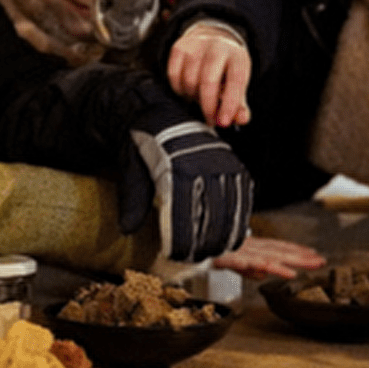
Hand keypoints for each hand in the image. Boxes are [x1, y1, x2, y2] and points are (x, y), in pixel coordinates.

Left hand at [119, 80, 252, 260]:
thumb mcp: (130, 170)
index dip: (180, 241)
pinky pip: (241, 190)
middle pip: (210, 216)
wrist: (153, 110)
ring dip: (224, 232)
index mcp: (176, 169)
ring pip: (230, 207)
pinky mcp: (229, 159)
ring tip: (214, 249)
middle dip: (203, 242)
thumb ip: (132, 201)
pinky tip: (234, 228)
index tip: (175, 255)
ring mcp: (219, 161)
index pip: (183, 217)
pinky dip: (239, 212)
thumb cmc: (140, 140)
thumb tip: (127, 229)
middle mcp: (202, 165)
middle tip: (194, 257)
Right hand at [167, 22, 251, 127]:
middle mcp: (218, 46)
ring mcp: (197, 45)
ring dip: (193, 97)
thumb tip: (241, 119)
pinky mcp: (179, 47)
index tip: (223, 122)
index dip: (229, 104)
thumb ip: (239, 106)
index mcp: (238, 56)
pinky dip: (179, 89)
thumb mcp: (238, 85)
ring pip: (189, 80)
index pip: (236, 81)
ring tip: (200, 100)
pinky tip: (187, 91)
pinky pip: (174, 75)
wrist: (211, 41)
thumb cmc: (226, 70)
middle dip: (208, 106)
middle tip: (210, 120)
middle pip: (209, 81)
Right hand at [210, 237, 325, 279]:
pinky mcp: (226, 256)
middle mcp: (245, 245)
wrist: (181, 241)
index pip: (274, 247)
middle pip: (277, 250)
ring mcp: (236, 250)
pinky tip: (279, 271)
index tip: (312, 253)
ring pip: (267, 256)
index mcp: (246, 245)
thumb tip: (261, 274)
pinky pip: (248, 262)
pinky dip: (265, 266)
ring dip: (288, 261)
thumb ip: (245, 267)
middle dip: (299, 256)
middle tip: (320, 261)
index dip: (294, 249)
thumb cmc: (202, 248)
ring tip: (307, 267)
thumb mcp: (227, 260)